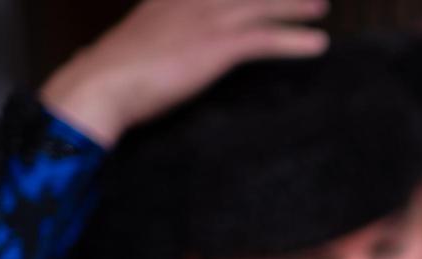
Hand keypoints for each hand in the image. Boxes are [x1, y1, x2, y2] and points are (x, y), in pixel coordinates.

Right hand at [40, 0, 328, 146]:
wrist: (101, 86)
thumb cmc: (118, 76)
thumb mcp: (143, 43)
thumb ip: (164, 37)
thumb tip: (174, 51)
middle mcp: (190, 1)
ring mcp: (204, 20)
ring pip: (261, 6)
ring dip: (294, 6)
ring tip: (320, 8)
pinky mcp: (215, 46)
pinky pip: (264, 39)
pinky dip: (293, 40)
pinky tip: (316, 44)